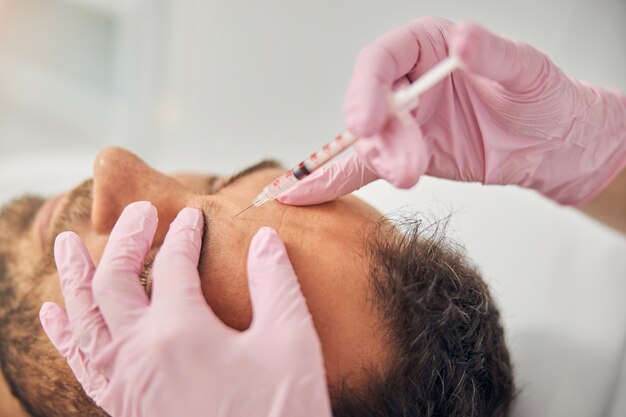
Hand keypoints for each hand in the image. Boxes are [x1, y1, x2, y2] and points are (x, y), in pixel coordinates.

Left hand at [39, 201, 331, 416]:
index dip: (184, 233)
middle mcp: (140, 352)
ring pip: (83, 319)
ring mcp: (125, 382)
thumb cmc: (279, 412)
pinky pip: (81, 365)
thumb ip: (275, 282)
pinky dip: (64, 335)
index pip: (174, 264)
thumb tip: (263, 239)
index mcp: (180, 331)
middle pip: (114, 281)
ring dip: (73, 277)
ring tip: (67, 244)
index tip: (194, 216)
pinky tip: (55, 315)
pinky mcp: (123, 406)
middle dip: (126, 240)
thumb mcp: (291, 341)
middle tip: (139, 212)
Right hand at [279, 17, 624, 205]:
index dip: (367, 90)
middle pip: (368, 105)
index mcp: (428, 47)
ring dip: (382, 162)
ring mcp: (404, 121)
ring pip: (369, 142)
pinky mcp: (404, 154)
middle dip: (378, 138)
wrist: (550, 147)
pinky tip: (307, 192)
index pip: (380, 61)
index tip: (369, 122)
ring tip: (411, 174)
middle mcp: (408, 82)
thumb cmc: (543, 100)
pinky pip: (363, 167)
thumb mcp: (528, 70)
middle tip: (404, 165)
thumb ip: (493, 55)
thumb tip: (463, 39)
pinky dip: (335, 181)